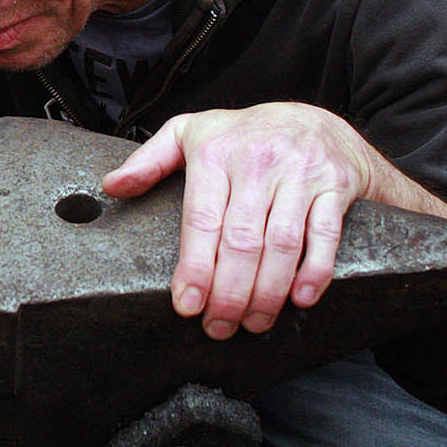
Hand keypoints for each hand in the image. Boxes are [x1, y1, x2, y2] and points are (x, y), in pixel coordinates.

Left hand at [101, 102, 378, 339]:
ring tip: (252, 322)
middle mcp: (258, 162)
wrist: (317, 120)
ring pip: (282, 244)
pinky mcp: (335, 187)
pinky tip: (299, 299)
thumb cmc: (244, 134)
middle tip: (218, 326)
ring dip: (267, 292)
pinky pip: (325, 234)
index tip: (186, 303)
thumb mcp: (189, 132)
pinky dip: (315, 271)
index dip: (194, 266)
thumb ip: (148, 160)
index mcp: (216, 153)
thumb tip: (111, 186)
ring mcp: (300, 174)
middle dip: (228, 292)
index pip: (202, 219)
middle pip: (241, 240)